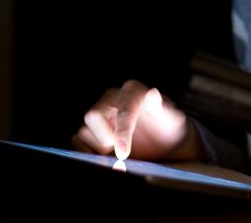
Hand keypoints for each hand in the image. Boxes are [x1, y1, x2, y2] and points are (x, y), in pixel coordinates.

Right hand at [70, 79, 201, 161]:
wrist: (164, 141)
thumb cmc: (168, 128)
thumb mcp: (172, 119)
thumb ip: (162, 108)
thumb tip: (153, 93)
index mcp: (132, 92)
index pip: (123, 109)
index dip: (122, 132)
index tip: (123, 153)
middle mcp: (112, 99)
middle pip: (93, 115)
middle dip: (105, 138)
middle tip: (123, 152)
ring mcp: (100, 115)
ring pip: (84, 131)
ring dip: (98, 149)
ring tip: (117, 155)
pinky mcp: (92, 130)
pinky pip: (78, 140)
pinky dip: (88, 153)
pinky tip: (106, 159)